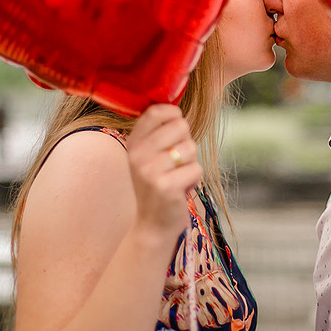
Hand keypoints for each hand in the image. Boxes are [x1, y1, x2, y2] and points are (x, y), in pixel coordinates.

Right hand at [125, 104, 202, 238]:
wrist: (153, 224)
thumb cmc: (159, 183)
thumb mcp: (151, 155)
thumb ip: (160, 132)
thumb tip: (177, 106)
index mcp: (134, 143)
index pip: (156, 111)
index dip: (174, 114)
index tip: (176, 125)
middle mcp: (138, 155)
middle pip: (180, 126)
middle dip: (187, 142)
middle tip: (176, 162)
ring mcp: (150, 171)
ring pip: (191, 148)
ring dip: (191, 163)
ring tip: (178, 176)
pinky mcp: (166, 187)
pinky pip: (196, 168)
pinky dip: (194, 179)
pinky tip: (181, 189)